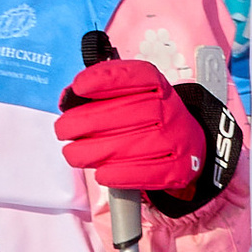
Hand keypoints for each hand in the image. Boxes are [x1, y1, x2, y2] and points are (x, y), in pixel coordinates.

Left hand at [57, 42, 237, 213]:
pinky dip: (120, 175)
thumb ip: (102, 93)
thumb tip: (68, 98)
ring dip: (94, 151)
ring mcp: (176, 140)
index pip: (136, 76)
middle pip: (128, 112)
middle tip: (63, 129)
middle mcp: (169, 110)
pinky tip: (101, 174)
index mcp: (158, 87)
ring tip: (73, 154)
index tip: (79, 87)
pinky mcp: (178, 168)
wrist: (188, 144)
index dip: (105, 79)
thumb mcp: (134, 97)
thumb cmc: (150, 119)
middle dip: (86, 121)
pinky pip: (147, 173)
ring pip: (133, 145)